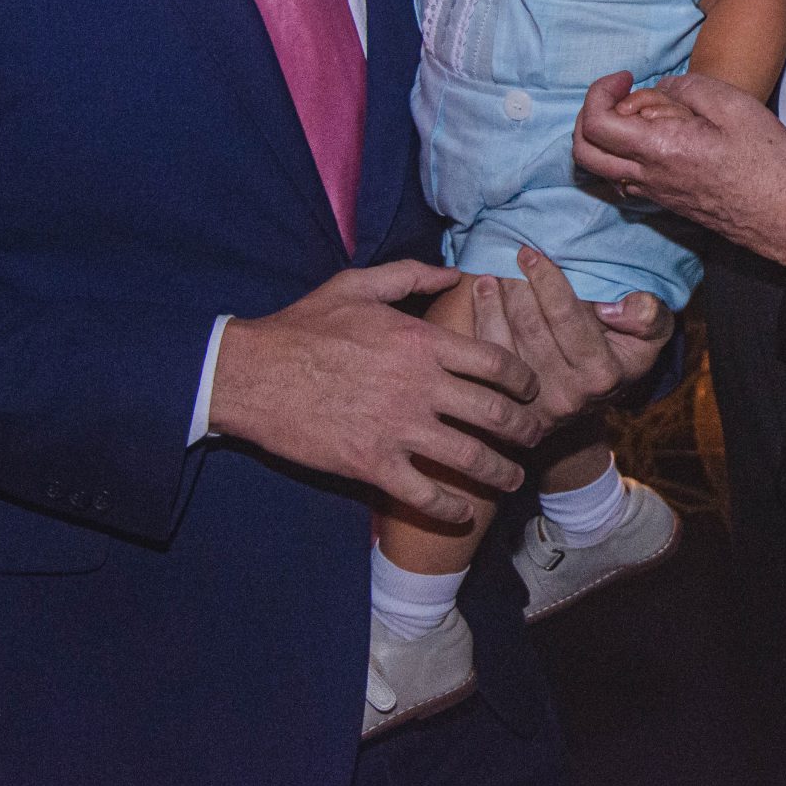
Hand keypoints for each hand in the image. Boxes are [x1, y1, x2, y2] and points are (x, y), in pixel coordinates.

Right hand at [209, 261, 541, 521]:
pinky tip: (462, 513)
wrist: (251, 374)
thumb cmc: (303, 326)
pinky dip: (450, 508)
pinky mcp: (371, 463)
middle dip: (524, 428)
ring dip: (500, 472)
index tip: (530, 389)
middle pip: (494, 413)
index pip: (496, 362)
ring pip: (469, 457)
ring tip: (512, 479)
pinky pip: (424, 493)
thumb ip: (410, 276)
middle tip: (534, 436)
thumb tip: (453, 273)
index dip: (523, 378)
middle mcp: (419, 385)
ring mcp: (397, 428)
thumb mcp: (357, 285)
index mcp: (421, 341)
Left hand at [468, 245, 672, 431]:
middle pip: (531, 328)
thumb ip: (649, 314)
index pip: (566, 317)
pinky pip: (488, 360)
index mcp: (603, 374)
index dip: (546, 280)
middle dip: (517, 286)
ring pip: (504, 343)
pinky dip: (482, 320)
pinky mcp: (512, 408)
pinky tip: (482, 293)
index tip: (531, 252)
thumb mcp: (653, 332)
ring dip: (494, 302)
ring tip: (492, 273)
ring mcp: (536, 405)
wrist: (599, 396)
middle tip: (509, 257)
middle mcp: (568, 393)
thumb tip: (615, 307)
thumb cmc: (627, 349)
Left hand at [573, 71, 785, 266]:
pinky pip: (626, 178)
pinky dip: (627, 153)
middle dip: (590, 114)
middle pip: (584, 152)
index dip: (599, 92)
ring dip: (609, 135)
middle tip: (620, 94)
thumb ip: (688, 87)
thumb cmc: (767, 162)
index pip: (595, 124)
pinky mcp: (667, 202)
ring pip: (603, 167)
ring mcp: (655, 194)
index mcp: (659, 150)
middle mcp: (647, 177)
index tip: (625, 77)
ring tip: (647, 115)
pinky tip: (661, 137)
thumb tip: (662, 87)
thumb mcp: (733, 105)